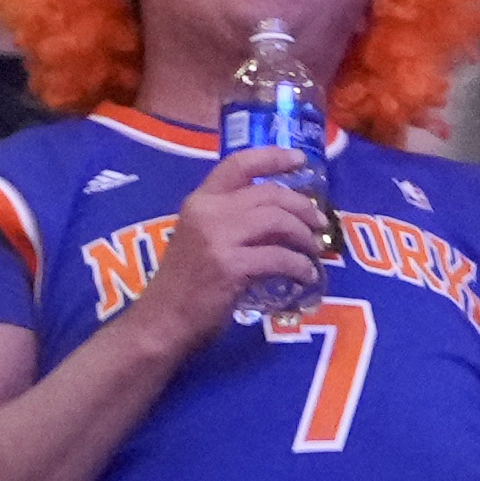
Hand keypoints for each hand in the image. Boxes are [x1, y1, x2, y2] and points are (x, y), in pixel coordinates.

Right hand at [126, 150, 326, 358]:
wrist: (161, 322)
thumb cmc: (183, 285)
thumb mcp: (200, 239)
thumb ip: (229, 222)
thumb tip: (279, 217)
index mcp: (199, 201)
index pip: (238, 164)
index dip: (273, 157)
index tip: (299, 159)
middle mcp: (207, 211)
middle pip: (268, 194)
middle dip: (301, 206)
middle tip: (318, 221)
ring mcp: (218, 239)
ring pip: (277, 220)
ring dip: (303, 235)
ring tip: (313, 249)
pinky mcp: (230, 267)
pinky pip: (278, 258)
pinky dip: (299, 266)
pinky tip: (305, 276)